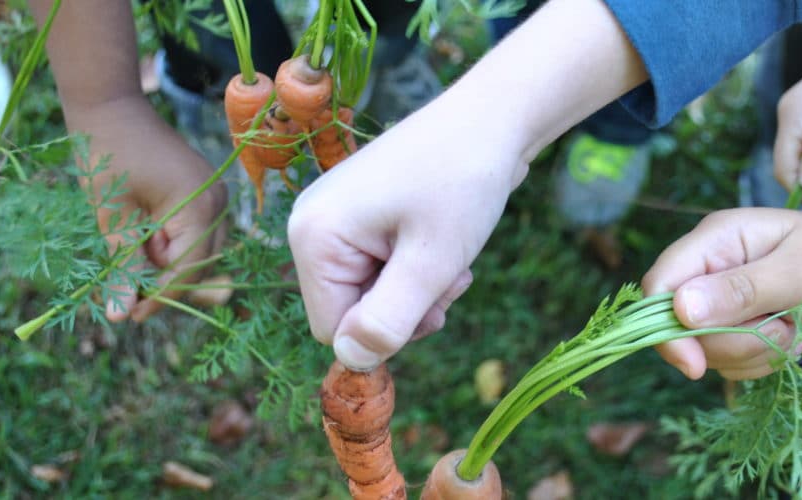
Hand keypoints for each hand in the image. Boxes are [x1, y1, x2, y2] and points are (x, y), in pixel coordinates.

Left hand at [70, 97, 226, 321]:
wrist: (110, 107)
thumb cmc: (106, 155)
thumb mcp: (111, 217)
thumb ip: (123, 267)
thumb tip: (120, 316)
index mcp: (200, 206)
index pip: (189, 269)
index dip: (161, 296)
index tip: (130, 315)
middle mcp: (218, 202)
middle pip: (200, 264)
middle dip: (164, 282)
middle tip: (125, 291)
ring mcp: (215, 197)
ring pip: (198, 252)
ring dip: (165, 265)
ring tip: (130, 260)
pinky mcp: (204, 193)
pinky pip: (195, 233)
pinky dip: (169, 246)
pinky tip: (141, 240)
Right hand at [288, 103, 527, 369]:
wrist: (491, 118)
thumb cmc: (462, 182)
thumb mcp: (431, 263)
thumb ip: (389, 320)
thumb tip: (351, 363)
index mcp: (313, 237)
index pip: (332, 330)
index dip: (385, 331)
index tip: (432, 304)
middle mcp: (310, 226)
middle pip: (351, 312)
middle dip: (405, 308)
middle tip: (449, 278)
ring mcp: (335, 218)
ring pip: (371, 294)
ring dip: (418, 291)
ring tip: (452, 259)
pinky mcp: (360, 215)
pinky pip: (380, 269)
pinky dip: (417, 270)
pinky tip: (445, 245)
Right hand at [641, 208, 801, 379]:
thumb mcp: (797, 270)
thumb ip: (741, 289)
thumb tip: (680, 309)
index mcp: (715, 240)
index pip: (660, 284)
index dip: (666, 327)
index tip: (694, 365)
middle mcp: (708, 270)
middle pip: (682, 327)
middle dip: (733, 341)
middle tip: (783, 329)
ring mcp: (717, 301)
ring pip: (708, 351)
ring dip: (754, 351)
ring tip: (793, 327)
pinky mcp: (732, 328)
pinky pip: (731, 362)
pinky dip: (762, 360)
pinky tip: (790, 338)